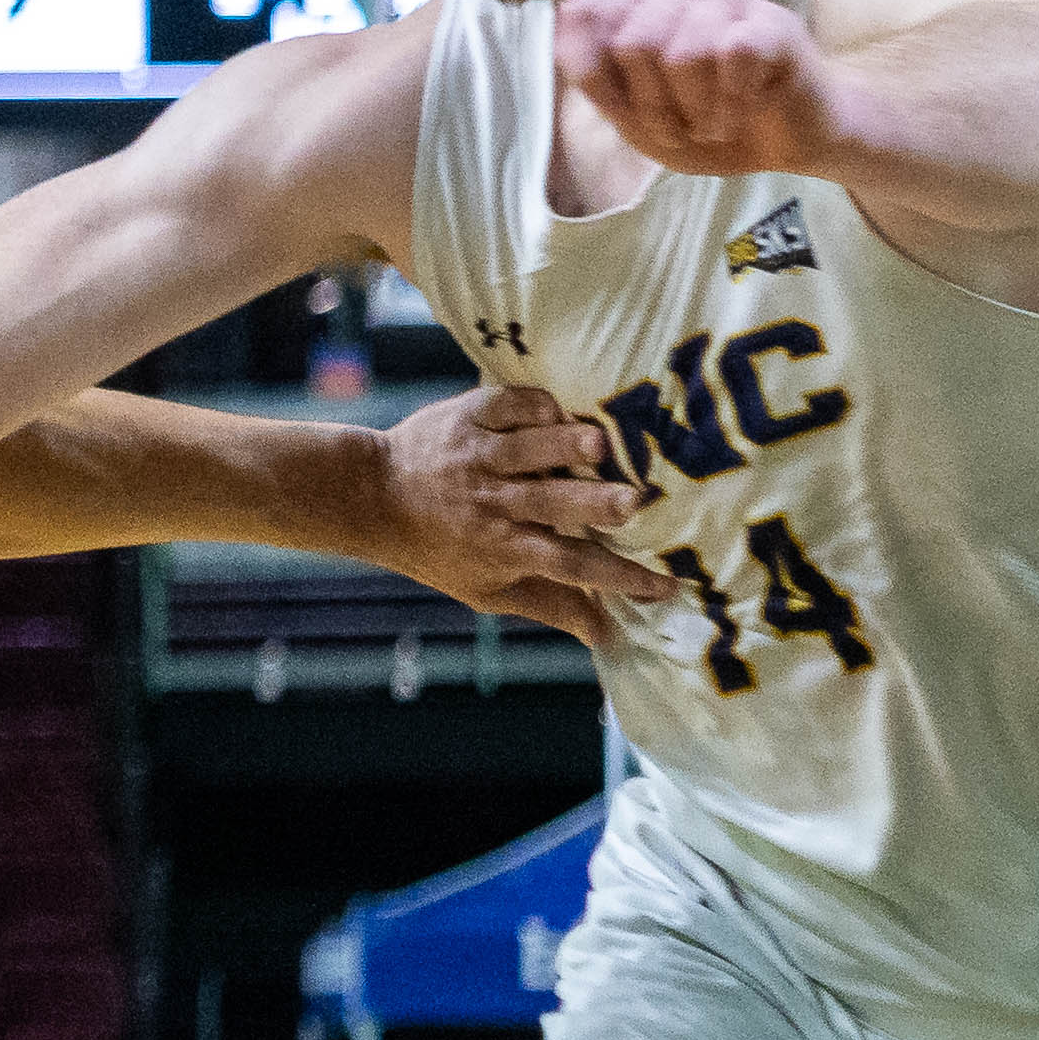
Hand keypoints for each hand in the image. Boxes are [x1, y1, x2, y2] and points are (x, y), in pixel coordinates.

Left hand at [362, 383, 672, 636]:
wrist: (373, 496)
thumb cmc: (440, 548)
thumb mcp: (487, 588)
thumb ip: (550, 607)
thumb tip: (606, 635)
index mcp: (504, 548)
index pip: (570, 567)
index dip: (617, 577)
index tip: (665, 584)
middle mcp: (493, 503)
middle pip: (551, 504)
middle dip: (594, 503)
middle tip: (636, 503)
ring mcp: (480, 456)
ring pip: (529, 449)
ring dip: (566, 446)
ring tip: (601, 446)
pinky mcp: (469, 416)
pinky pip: (510, 404)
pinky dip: (539, 405)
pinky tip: (561, 411)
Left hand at [554, 0, 843, 181]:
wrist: (788, 145)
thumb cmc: (709, 128)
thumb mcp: (637, 120)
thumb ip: (598, 78)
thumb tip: (563, 21)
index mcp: (639, 11)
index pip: (586, 14)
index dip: (591, 71)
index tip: (619, 111)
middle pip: (634, 42)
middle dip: (652, 107)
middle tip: (682, 129)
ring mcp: (729, 1)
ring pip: (685, 53)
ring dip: (697, 111)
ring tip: (715, 124)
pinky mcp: (773, 22)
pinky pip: (735, 54)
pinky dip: (734, 101)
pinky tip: (746, 109)